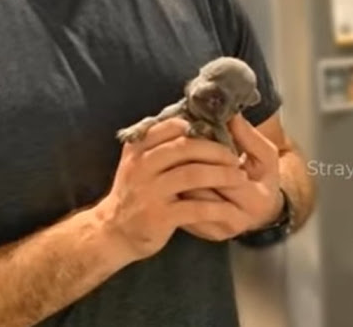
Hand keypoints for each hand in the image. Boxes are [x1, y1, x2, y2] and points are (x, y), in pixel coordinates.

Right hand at [94, 118, 250, 262]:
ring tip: (239, 177)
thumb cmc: (134, 192)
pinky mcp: (160, 216)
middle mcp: (141, 165)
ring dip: (222, 175)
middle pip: (185, 148)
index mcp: (137, 148)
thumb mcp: (136, 161)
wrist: (113, 230)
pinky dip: (217, 207)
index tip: (217, 133)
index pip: (170, 126)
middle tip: (234, 156)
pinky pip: (196, 208)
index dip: (198, 128)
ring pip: (193, 175)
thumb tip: (189, 123)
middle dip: (215, 150)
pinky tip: (231, 209)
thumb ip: (157, 144)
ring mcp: (150, 191)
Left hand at [179, 114, 282, 240]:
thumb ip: (248, 136)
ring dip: (175, 177)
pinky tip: (169, 174)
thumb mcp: (264, 155)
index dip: (209, 156)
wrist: (260, 210)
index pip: (224, 176)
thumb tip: (229, 115)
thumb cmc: (261, 178)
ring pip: (186, 200)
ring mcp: (216, 230)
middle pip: (200, 190)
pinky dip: (173, 190)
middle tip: (174, 144)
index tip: (197, 136)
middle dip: (186, 165)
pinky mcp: (201, 233)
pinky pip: (179, 210)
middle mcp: (236, 220)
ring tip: (168, 157)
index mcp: (255, 199)